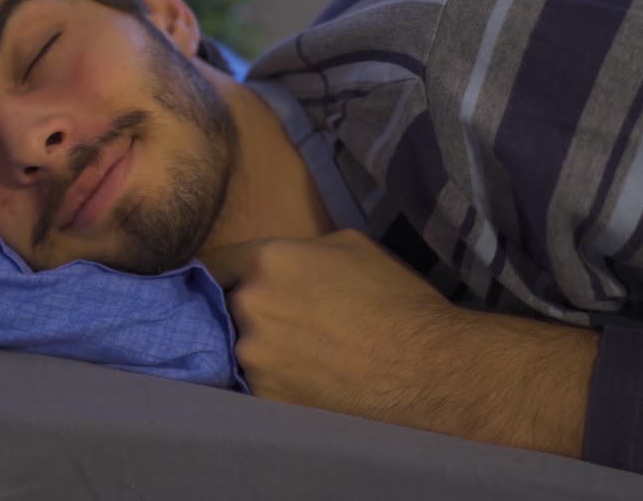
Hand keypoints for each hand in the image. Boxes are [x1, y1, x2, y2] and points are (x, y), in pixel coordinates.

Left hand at [202, 229, 453, 421]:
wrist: (427, 369)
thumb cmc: (395, 299)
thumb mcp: (348, 246)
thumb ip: (298, 250)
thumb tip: (282, 264)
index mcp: (265, 261)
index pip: (214, 263)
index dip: (223, 273)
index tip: (227, 283)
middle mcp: (248, 305)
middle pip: (227, 306)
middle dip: (249, 311)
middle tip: (286, 322)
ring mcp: (253, 356)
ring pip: (241, 347)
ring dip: (262, 348)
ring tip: (303, 356)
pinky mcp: (265, 397)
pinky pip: (256, 382)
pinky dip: (273, 380)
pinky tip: (304, 381)